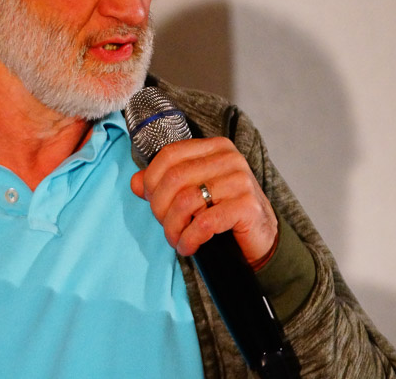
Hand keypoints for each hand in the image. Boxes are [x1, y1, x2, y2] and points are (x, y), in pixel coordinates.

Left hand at [130, 137, 277, 265]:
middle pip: (174, 178)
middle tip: (166, 227)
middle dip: (161, 208)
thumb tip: (135, 182)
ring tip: (177, 239)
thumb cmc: (224, 212)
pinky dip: (190, 238)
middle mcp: (229, 158)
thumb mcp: (193, 193)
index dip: (151, 180)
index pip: (169, 155)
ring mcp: (240, 180)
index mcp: (214, 148)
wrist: (261, 239)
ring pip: (186, 201)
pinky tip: (188, 246)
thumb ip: (164, 184)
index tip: (150, 201)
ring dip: (174, 227)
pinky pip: (205, 222)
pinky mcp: (247, 206)